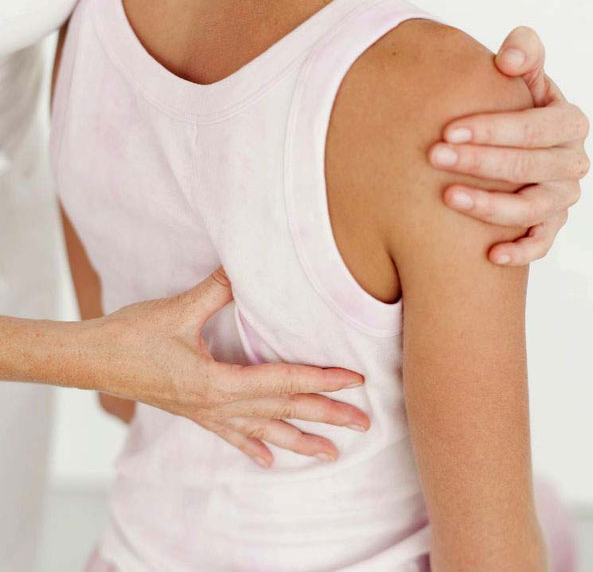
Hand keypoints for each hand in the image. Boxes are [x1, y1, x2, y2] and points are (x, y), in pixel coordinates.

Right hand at [90, 267, 368, 467]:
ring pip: (264, 431)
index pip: (283, 381)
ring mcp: (207, 414)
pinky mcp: (195, 414)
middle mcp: (218, 405)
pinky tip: (270, 462)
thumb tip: (245, 266)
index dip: (321, 379)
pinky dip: (254, 448)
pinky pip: (232, 437)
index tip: (353, 381)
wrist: (93, 360)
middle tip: (363, 423)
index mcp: (218, 382)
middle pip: (283, 411)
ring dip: (300, 442)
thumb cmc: (132, 335)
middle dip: (326, 415)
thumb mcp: (178, 309)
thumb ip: (218, 289)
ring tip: (331, 454)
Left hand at [428, 26, 589, 264]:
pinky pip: (541, 243)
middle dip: (480, 162)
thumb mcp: (523, 77)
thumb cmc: (513, 107)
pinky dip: (521, 251)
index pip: (535, 127)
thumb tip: (509, 58)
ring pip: (532, 208)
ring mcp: (562, 198)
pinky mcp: (550, 225)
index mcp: (568, 123)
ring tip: (449, 197)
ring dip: (491, 206)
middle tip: (435, 156)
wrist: (514, 145)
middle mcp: (572, 162)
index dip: (493, 128)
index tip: (448, 129)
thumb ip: (524, 53)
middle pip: (528, 166)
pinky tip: (492, 255)